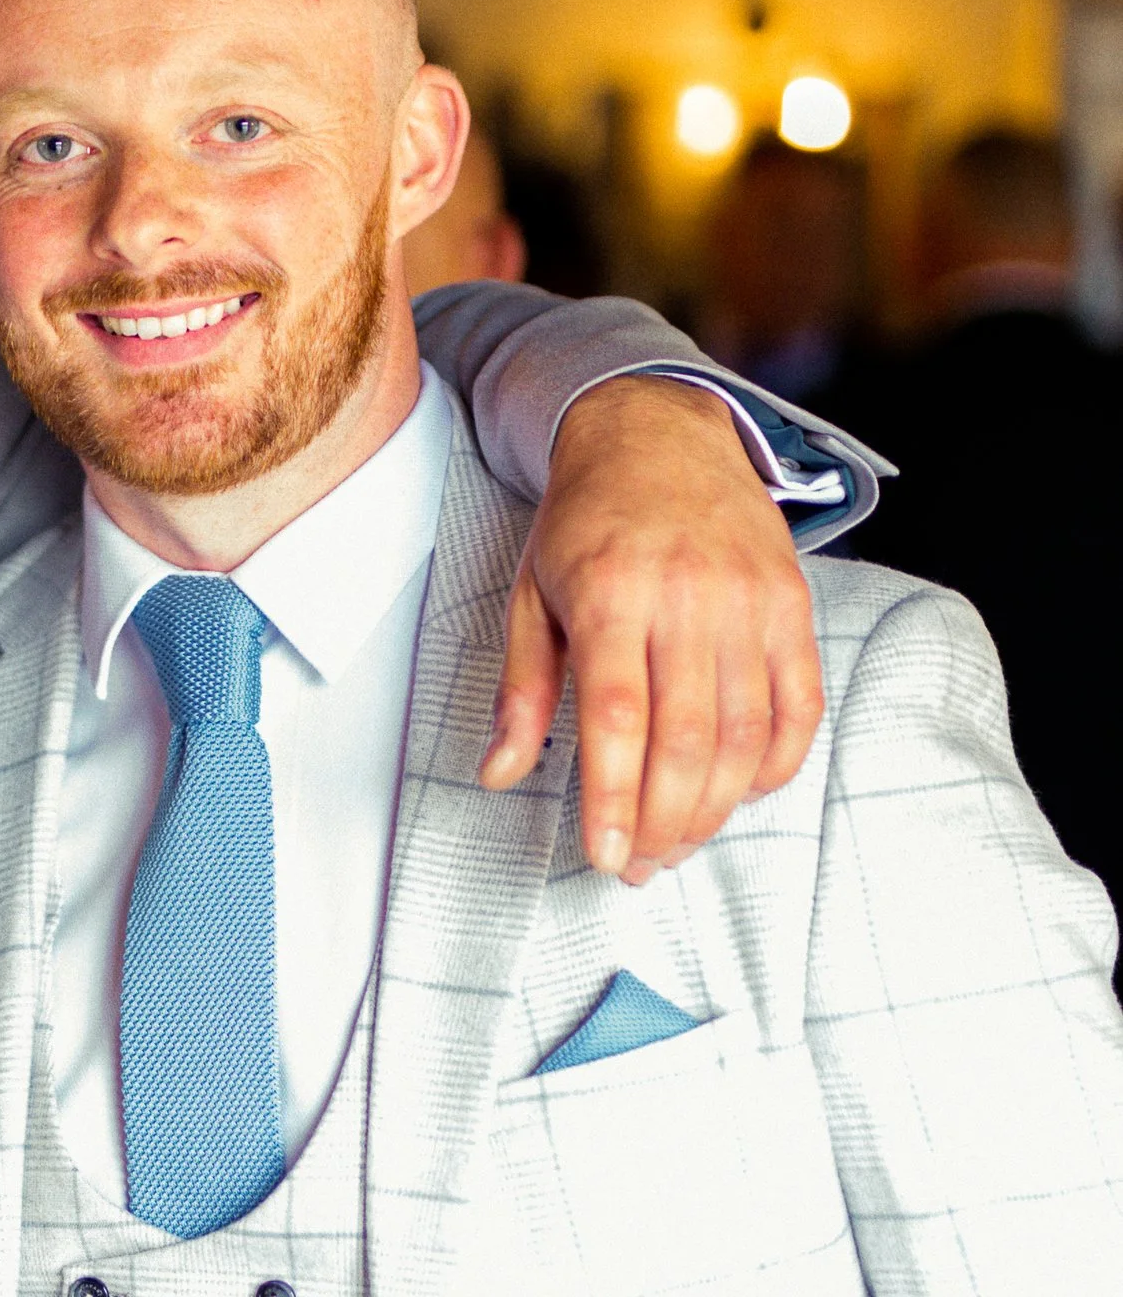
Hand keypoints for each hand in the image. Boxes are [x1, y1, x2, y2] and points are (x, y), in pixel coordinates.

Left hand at [480, 376, 823, 881]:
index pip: (619, 717)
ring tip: (678, 843)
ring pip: (746, 733)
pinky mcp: (792, 602)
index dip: (615, 799)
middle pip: (688, 738)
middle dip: (665, 822)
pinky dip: (773, 764)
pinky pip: (798, 706)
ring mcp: (750, 599)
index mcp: (611, 592)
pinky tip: (736, 793)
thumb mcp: (529, 591)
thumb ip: (520, 688)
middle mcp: (688, 595)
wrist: (658, 430)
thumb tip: (499, 774)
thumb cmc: (584, 520)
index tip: (605, 856)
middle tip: (639, 866)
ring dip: (714, 807)